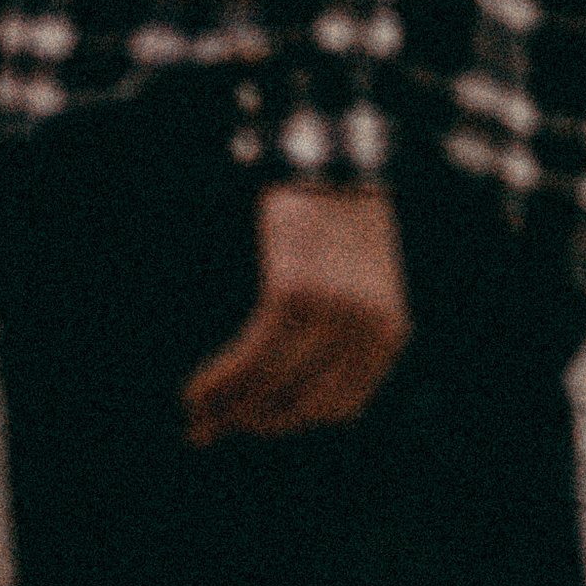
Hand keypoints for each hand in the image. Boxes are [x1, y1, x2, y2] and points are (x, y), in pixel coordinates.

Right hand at [181, 183, 411, 446]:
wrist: (333, 156)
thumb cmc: (343, 223)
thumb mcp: (362, 284)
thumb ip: (339, 338)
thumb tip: (285, 395)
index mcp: (390, 333)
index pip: (339, 410)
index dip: (293, 422)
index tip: (258, 422)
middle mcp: (367, 330)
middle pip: (301, 406)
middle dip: (254, 421)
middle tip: (212, 429)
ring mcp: (331, 313)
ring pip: (270, 387)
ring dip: (228, 409)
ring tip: (198, 419)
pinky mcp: (293, 293)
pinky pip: (251, 357)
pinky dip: (219, 381)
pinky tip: (195, 391)